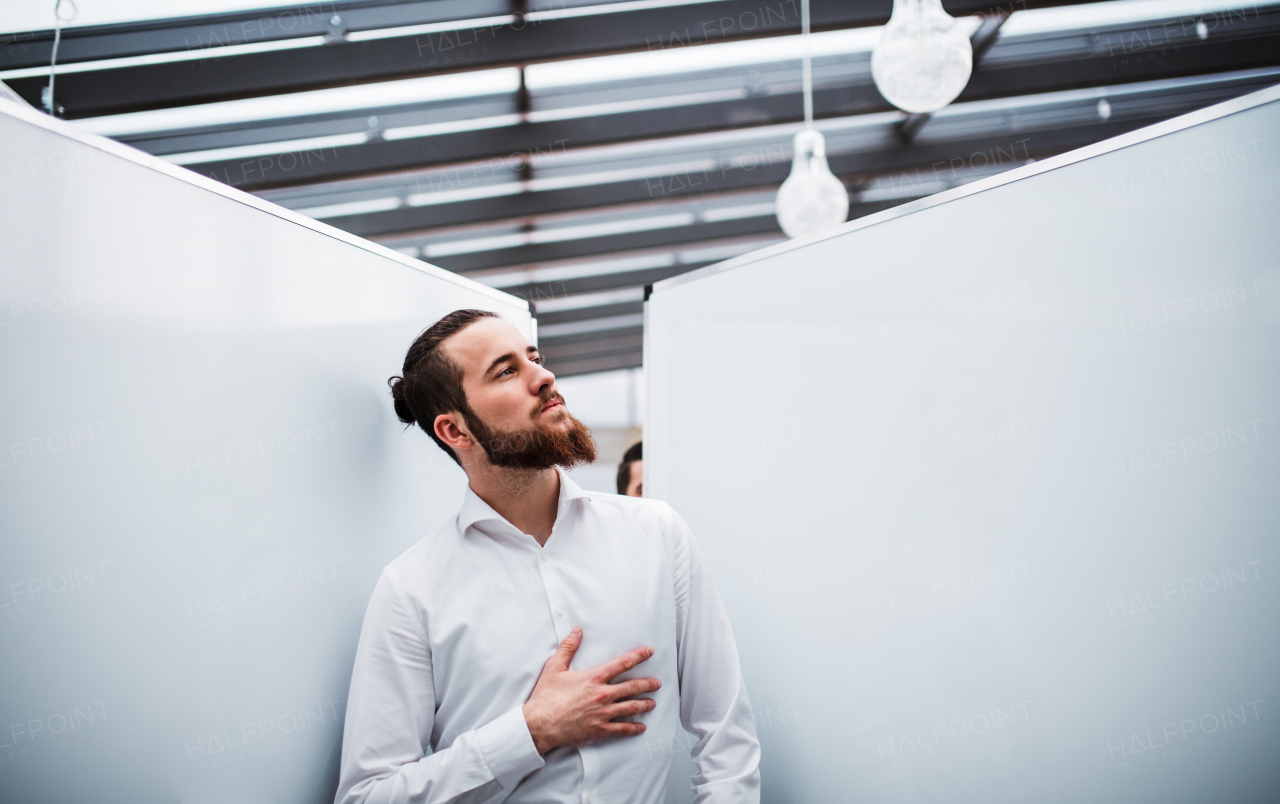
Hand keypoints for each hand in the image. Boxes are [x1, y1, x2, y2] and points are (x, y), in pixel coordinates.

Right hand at [522, 626, 660, 754]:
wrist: (539, 724)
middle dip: (647, 684)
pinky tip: (641, 727)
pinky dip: (634, 727)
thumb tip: (577, 630)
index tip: (649, 652)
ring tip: (653, 703)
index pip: (622, 663)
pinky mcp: (600, 729)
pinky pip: (622, 728)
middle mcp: (603, 694)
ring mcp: (603, 713)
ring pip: (631, 707)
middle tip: (657, 683)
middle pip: (632, 687)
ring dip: (644, 704)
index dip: (638, 656)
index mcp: (594, 677)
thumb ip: (568, 647)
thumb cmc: (546, 697)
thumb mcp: (554, 667)